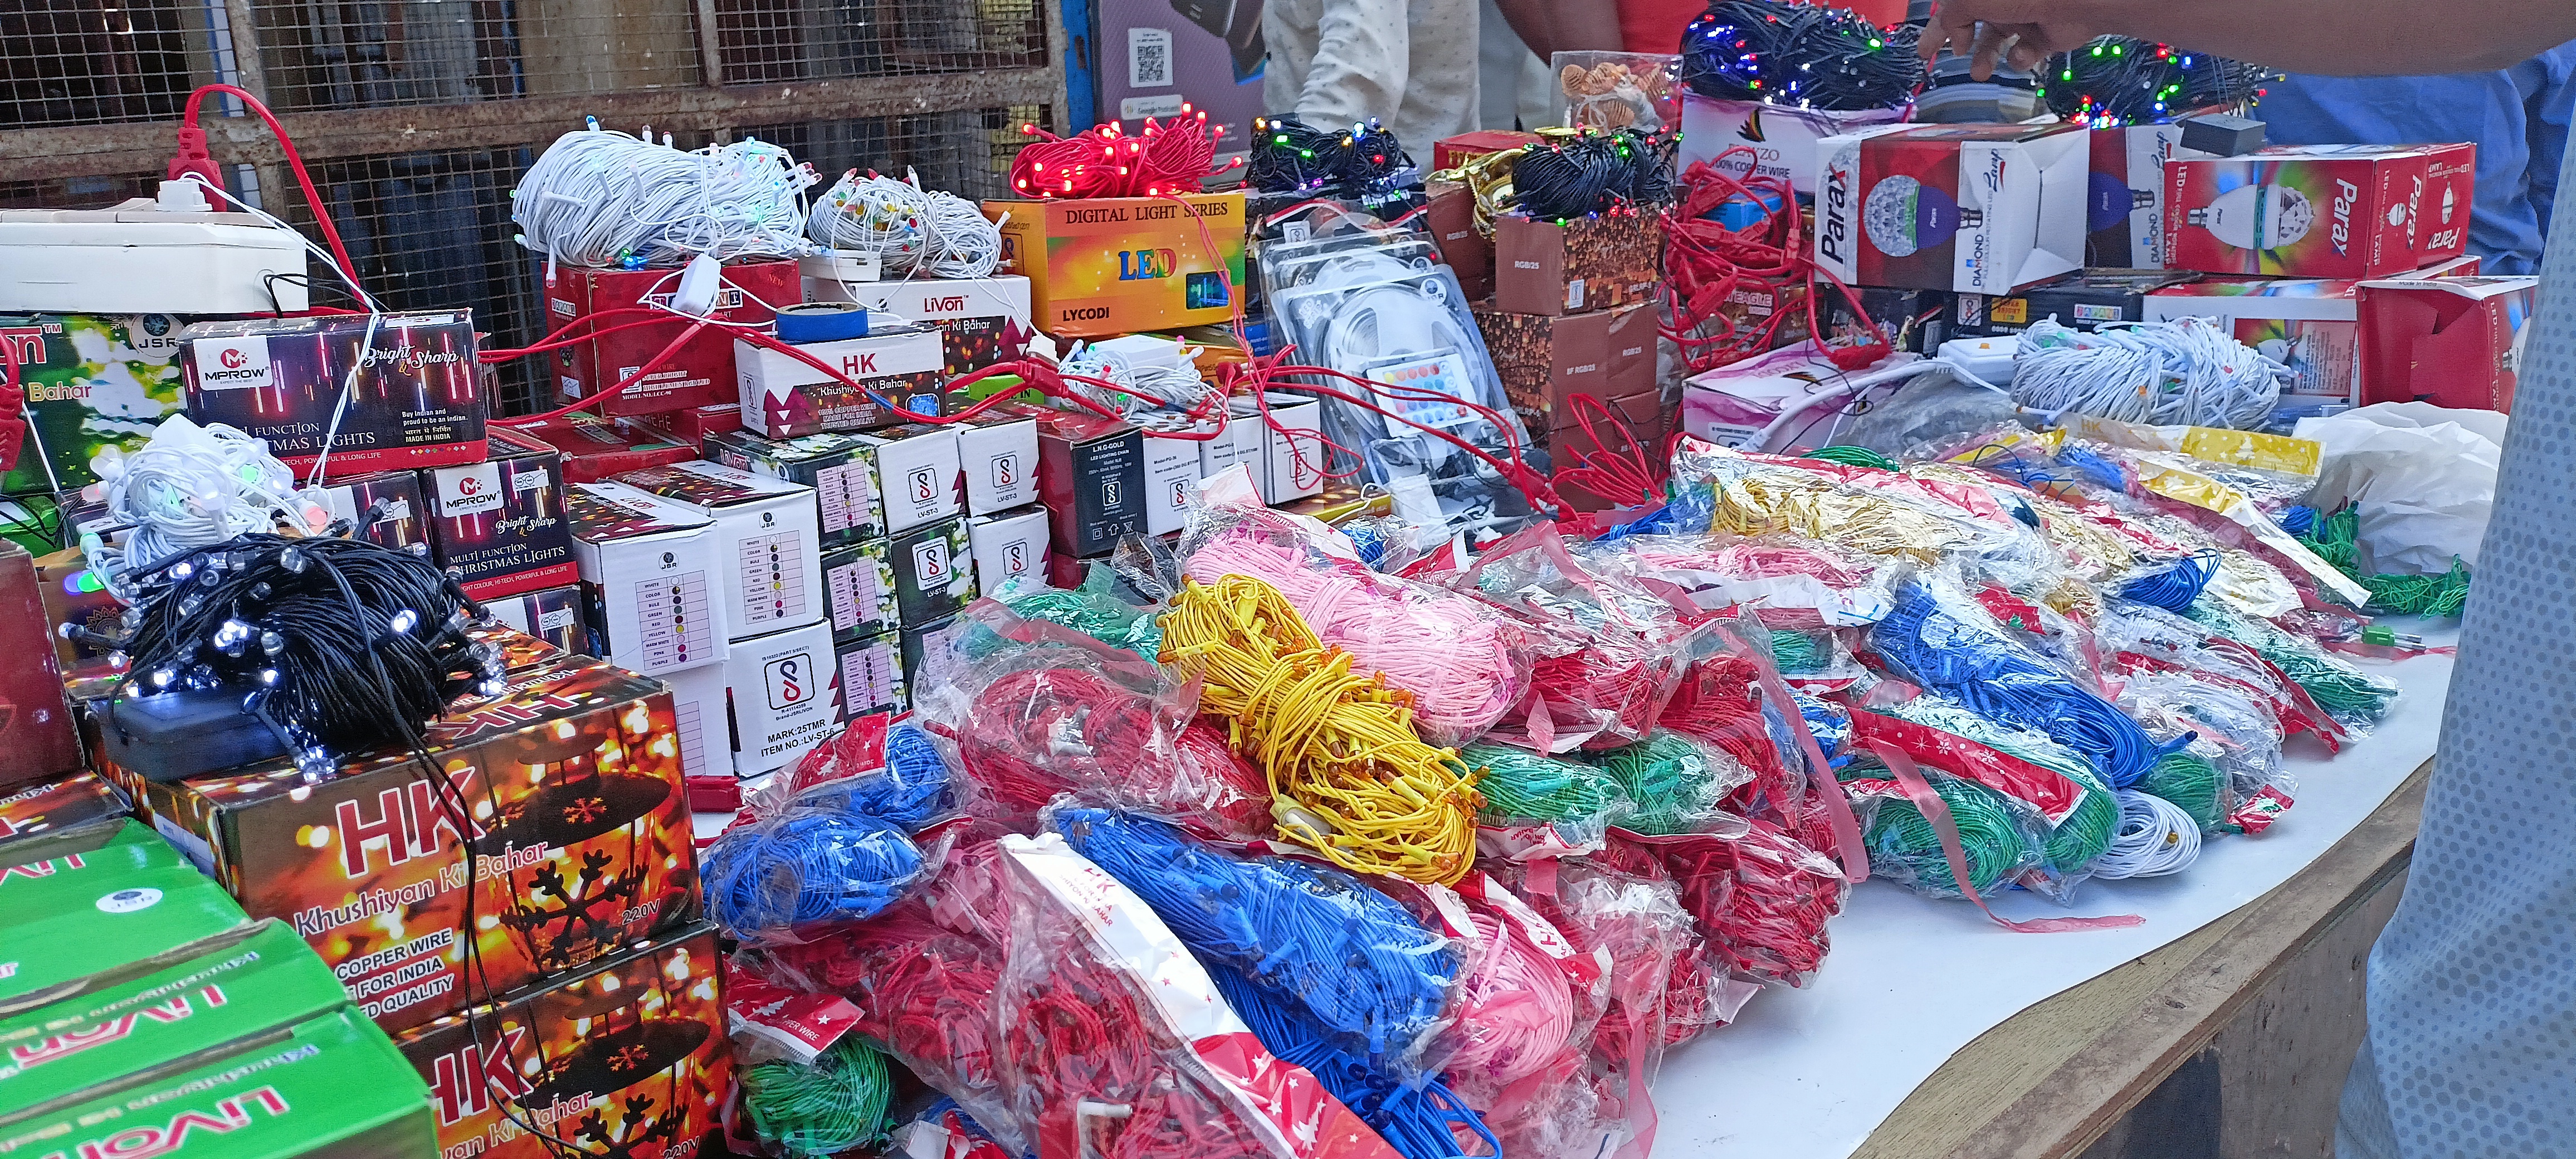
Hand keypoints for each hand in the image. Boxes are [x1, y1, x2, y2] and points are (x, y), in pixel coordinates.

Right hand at [1918, 0, 2106, 79]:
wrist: (2077, 3)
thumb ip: (1951, 15)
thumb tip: (1949, 31)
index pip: (1955, 4)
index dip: (1939, 23)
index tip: (1927, 45)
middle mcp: (2004, 0)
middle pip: (1971, 21)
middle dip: (1955, 40)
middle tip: (1939, 57)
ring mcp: (2024, 15)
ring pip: (1995, 41)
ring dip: (1984, 58)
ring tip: (1980, 71)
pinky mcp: (2043, 35)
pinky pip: (2022, 53)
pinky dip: (2020, 57)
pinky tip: (2025, 52)